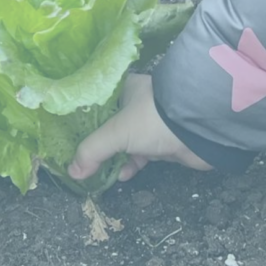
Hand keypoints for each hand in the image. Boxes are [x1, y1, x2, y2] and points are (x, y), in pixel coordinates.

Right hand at [68, 73, 212, 181]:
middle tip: (79, 159)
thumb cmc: (153, 119)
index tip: (67, 137)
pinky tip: (122, 175)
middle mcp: (135, 103)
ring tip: (96, 171)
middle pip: (108, 125)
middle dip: (96, 143)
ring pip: (124, 142)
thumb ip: (92, 150)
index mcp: (123, 89)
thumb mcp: (117, 132)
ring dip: (112, 157)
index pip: (95, 104)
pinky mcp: (161, 142)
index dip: (81, 120)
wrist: (198, 129)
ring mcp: (149, 123)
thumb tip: (72, 171)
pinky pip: (140, 154)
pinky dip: (131, 165)